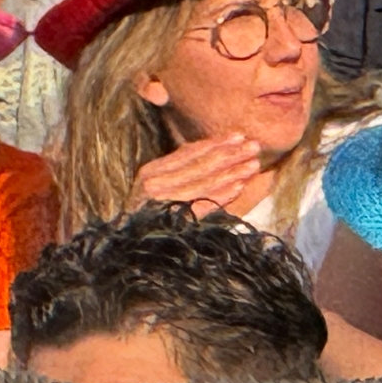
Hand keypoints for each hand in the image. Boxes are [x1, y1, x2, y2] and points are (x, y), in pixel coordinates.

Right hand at [128, 134, 262, 213]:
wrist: (127, 246)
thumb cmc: (147, 213)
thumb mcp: (161, 185)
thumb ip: (183, 168)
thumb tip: (214, 147)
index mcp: (152, 171)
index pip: (189, 153)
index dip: (215, 143)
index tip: (239, 135)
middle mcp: (153, 185)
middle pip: (199, 166)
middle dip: (229, 155)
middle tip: (254, 146)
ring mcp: (160, 204)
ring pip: (203, 184)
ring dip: (231, 173)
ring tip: (253, 165)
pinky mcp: (169, 221)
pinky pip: (201, 206)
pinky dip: (221, 196)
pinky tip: (238, 187)